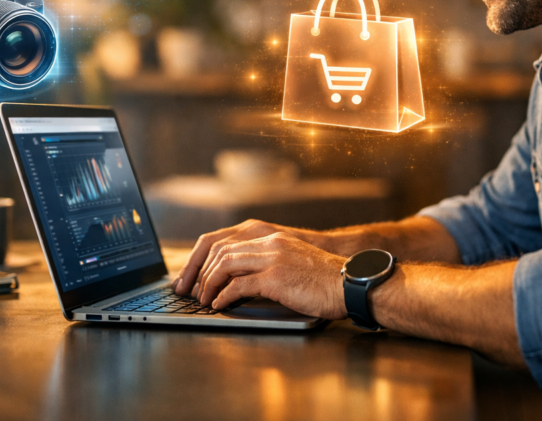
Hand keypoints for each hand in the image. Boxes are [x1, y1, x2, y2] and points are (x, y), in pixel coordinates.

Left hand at [194, 232, 347, 319]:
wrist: (350, 284)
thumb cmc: (325, 280)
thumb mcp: (293, 262)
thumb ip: (268, 263)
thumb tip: (238, 280)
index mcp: (272, 237)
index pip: (225, 240)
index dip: (203, 258)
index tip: (193, 276)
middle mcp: (270, 242)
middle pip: (219, 250)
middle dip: (199, 271)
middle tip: (191, 291)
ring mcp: (273, 258)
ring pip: (225, 264)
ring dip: (209, 284)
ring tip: (204, 299)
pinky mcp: (276, 278)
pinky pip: (239, 285)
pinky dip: (224, 296)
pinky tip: (219, 305)